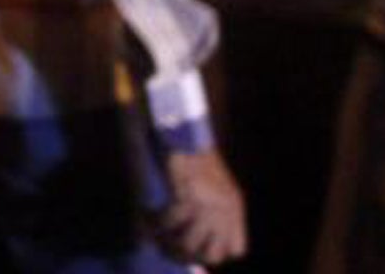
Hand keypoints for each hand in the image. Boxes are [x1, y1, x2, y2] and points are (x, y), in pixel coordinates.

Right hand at [156, 147, 246, 266]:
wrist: (184, 129)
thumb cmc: (192, 153)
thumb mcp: (213, 184)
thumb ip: (212, 210)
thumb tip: (194, 238)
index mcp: (235, 206)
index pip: (236, 250)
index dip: (215, 252)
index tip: (196, 247)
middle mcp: (226, 210)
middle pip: (212, 255)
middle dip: (189, 254)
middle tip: (169, 246)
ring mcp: (209, 206)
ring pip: (188, 244)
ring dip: (169, 241)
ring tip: (155, 233)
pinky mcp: (188, 198)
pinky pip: (169, 222)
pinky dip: (156, 221)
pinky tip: (148, 214)